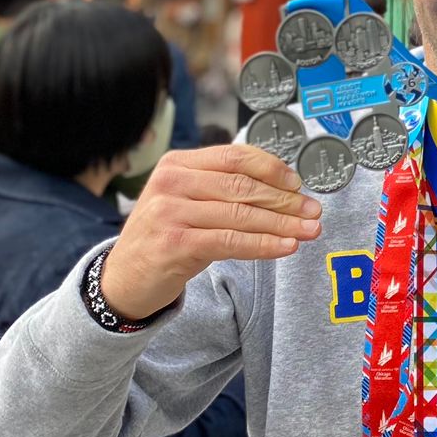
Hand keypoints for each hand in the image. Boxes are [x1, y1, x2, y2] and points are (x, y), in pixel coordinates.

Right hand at [100, 144, 323, 322]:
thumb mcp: (186, 202)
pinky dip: (263, 244)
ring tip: (309, 231)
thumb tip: (283, 189)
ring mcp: (169, 212)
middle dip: (285, 200)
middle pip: (242, 186)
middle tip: (313, 211)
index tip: (299, 184)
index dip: (272, 169)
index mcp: (177, 164)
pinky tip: (285, 247)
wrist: (123, 279)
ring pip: (240, 215)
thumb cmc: (164, 238)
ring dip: (282, 224)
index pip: (235, 157)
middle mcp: (171, 183)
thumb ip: (222, 189)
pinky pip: (230, 242)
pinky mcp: (173, 244)